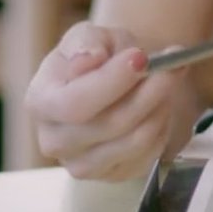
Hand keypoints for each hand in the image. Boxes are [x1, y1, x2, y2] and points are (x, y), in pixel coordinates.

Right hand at [25, 22, 187, 181]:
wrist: (114, 79)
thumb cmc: (99, 57)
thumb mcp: (89, 35)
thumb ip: (86, 42)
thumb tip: (86, 61)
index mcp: (41, 103)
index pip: (75, 103)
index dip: (112, 82)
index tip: (141, 57)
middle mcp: (55, 141)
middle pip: (110, 125)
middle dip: (148, 92)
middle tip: (172, 65)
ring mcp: (83, 164)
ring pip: (135, 140)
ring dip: (159, 106)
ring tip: (166, 80)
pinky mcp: (112, 175)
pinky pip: (149, 154)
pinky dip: (162, 125)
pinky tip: (158, 105)